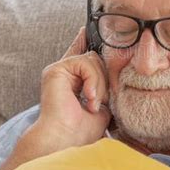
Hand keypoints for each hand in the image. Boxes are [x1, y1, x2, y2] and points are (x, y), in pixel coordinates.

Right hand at [31, 27, 110, 154]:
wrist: (66, 140)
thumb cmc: (83, 131)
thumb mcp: (101, 104)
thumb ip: (104, 87)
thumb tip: (114, 74)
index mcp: (72, 81)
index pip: (80, 54)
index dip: (84, 40)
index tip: (87, 29)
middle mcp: (63, 74)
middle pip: (94, 58)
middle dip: (104, 79)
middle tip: (101, 102)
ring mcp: (58, 71)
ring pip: (91, 60)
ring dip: (100, 83)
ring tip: (94, 104)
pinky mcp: (55, 71)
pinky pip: (84, 63)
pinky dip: (92, 80)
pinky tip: (89, 98)